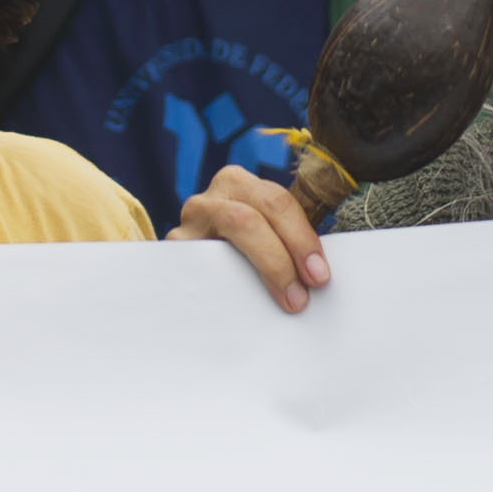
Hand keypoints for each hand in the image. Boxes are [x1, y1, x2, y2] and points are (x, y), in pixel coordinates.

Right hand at [169, 164, 331, 313]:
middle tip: (304, 292)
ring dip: (265, 266)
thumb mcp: (263, 238)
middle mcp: (208, 200)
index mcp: (238, 186)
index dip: (301, 237)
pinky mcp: (171, 253)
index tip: (320, 275)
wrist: (190, 286)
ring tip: (286, 300)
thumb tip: (321, 274)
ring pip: (226, 231)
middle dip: (284, 253)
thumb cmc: (241, 260)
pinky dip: (227, 285)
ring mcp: (186, 226)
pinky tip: (245, 305)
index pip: (276, 201)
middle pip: (249, 216)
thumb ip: (286, 244)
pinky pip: (199, 265)